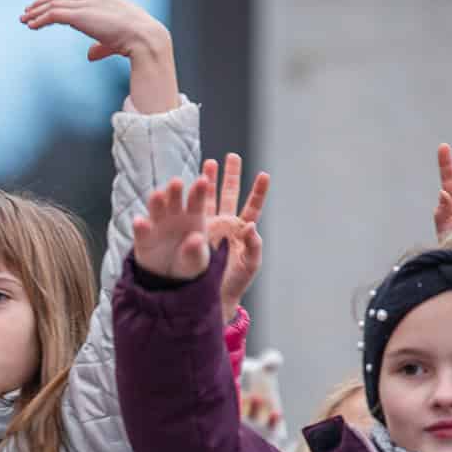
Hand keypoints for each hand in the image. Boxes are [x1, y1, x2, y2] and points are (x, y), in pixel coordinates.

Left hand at [22, 0, 174, 111]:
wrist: (142, 36)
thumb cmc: (134, 40)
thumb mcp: (114, 39)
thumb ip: (99, 45)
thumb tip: (89, 55)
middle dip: (42, 3)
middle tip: (28, 10)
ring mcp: (86, 3)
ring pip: (54, 4)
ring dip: (37, 12)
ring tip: (25, 19)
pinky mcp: (79, 14)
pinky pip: (53, 14)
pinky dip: (40, 19)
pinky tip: (31, 26)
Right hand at [131, 177, 211, 282]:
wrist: (169, 277)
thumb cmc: (188, 261)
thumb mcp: (197, 260)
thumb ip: (196, 250)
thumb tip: (197, 239)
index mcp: (193, 216)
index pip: (197, 200)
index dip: (199, 190)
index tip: (203, 180)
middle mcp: (174, 215)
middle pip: (175, 199)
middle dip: (175, 190)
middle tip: (177, 182)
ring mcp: (157, 223)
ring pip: (156, 208)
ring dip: (156, 201)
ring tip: (157, 195)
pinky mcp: (143, 237)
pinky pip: (141, 230)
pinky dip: (140, 226)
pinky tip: (139, 222)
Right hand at [197, 154, 267, 316]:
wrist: (212, 295)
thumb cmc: (235, 282)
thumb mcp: (250, 265)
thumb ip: (254, 246)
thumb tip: (251, 227)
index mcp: (242, 229)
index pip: (252, 206)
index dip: (258, 191)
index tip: (264, 175)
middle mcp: (225, 224)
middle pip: (230, 194)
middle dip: (230, 175)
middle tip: (231, 156)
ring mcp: (209, 226)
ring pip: (209, 198)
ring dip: (208, 180)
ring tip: (208, 163)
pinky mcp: (193, 232)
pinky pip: (191, 212)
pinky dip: (189, 199)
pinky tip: (186, 186)